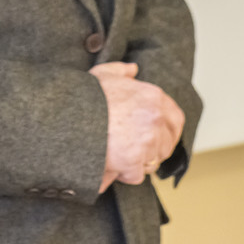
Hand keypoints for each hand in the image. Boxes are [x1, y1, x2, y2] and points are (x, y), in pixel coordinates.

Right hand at [92, 62, 184, 191]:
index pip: (176, 120)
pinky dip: (123, 174)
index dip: (167, 131)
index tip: (157, 137)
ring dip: (139, 162)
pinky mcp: (134, 161)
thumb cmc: (85, 95)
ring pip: (152, 161)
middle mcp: (155, 118)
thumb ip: (122, 71)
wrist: (67, 114)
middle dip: (153, 150)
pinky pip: (136, 175)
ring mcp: (147, 141)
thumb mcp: (103, 74)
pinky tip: (111, 165)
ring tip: (119, 155)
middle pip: (166, 144)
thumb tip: (133, 69)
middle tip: (135, 150)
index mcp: (153, 97)